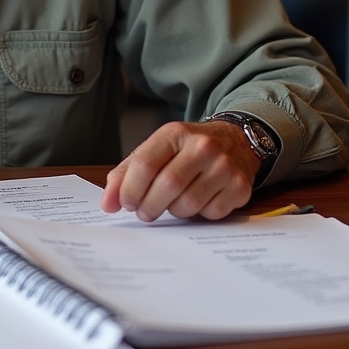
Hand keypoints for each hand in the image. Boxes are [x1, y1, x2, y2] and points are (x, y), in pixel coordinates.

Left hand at [101, 120, 259, 220]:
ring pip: (188, 205)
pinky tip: (199, 201)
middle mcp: (202, 146)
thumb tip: (107, 203)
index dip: (129, 190)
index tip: (124, 203)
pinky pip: (211, 214)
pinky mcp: (240, 187)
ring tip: (172, 203)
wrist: (236, 141)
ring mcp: (224, 166)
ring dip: (173, 212)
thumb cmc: (187, 150)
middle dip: (148, 206)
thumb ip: (127, 173)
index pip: (144, 165)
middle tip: (144, 212)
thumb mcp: (157, 150)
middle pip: (166, 187)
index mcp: (175, 133)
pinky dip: (199, 215)